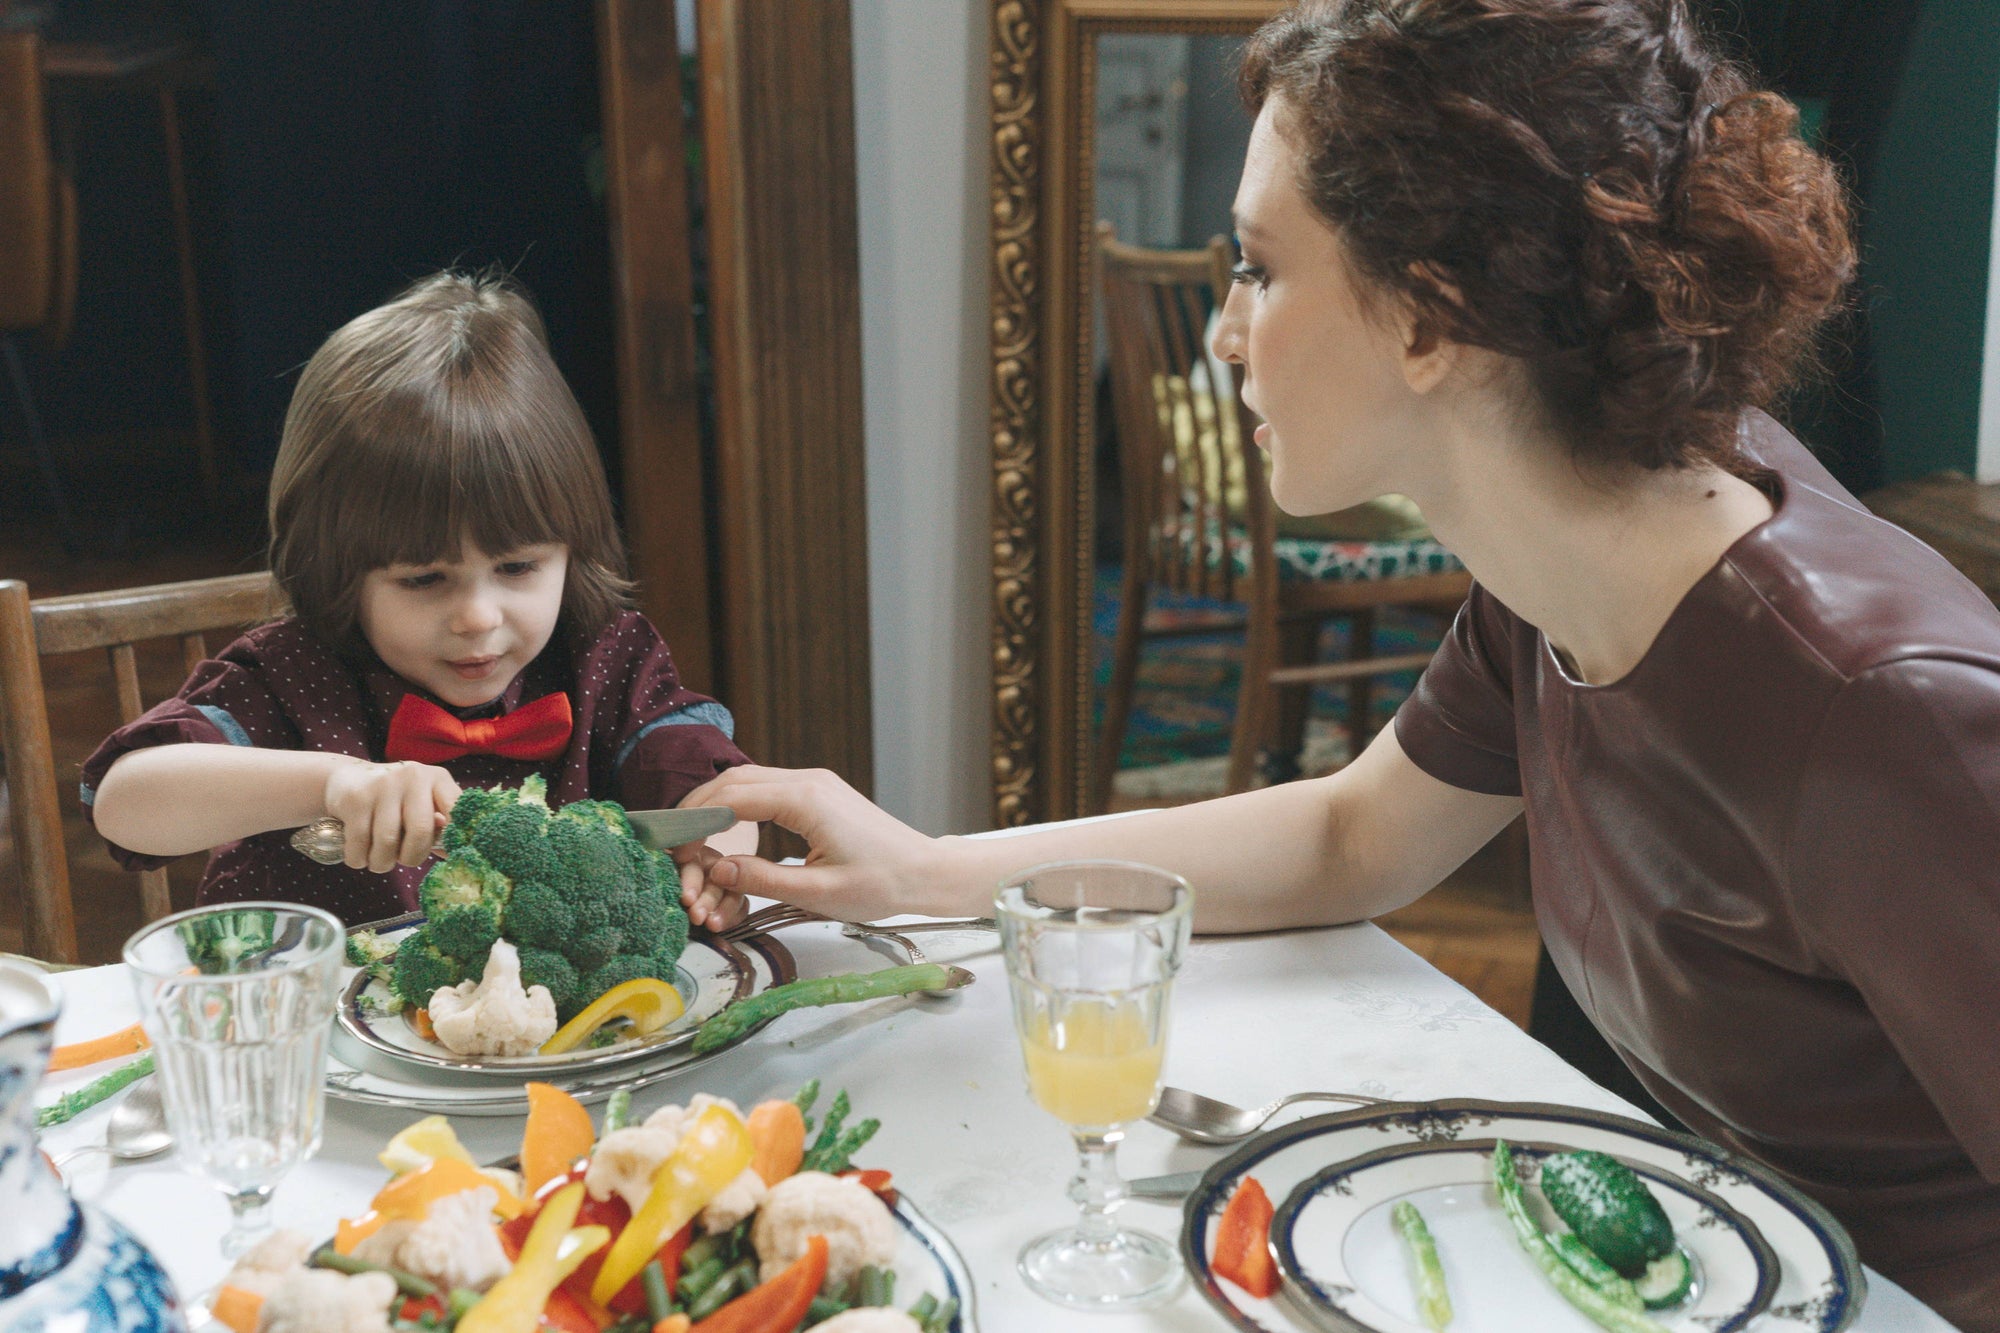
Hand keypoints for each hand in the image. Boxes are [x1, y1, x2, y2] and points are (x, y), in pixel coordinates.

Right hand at [323, 759, 459, 872]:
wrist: (346, 778)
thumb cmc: (393, 800)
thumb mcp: (420, 803)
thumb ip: (438, 826)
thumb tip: (454, 855)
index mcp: (437, 779)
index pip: (457, 808)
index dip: (456, 836)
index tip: (451, 854)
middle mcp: (413, 777)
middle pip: (420, 831)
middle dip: (412, 857)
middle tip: (404, 860)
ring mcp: (383, 786)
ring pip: (387, 842)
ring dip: (382, 863)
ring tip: (379, 860)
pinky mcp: (356, 799)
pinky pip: (359, 845)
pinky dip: (359, 860)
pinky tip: (361, 855)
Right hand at [677, 765, 941, 920]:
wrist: (925, 872)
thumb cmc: (881, 884)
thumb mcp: (817, 893)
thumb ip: (762, 879)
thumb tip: (715, 868)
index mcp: (805, 800)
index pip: (732, 798)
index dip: (696, 821)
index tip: (672, 847)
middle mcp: (808, 781)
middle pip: (735, 780)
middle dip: (698, 806)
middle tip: (671, 838)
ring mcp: (815, 783)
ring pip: (749, 780)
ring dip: (716, 802)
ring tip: (691, 834)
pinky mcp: (819, 793)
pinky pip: (768, 788)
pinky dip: (739, 803)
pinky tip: (725, 827)